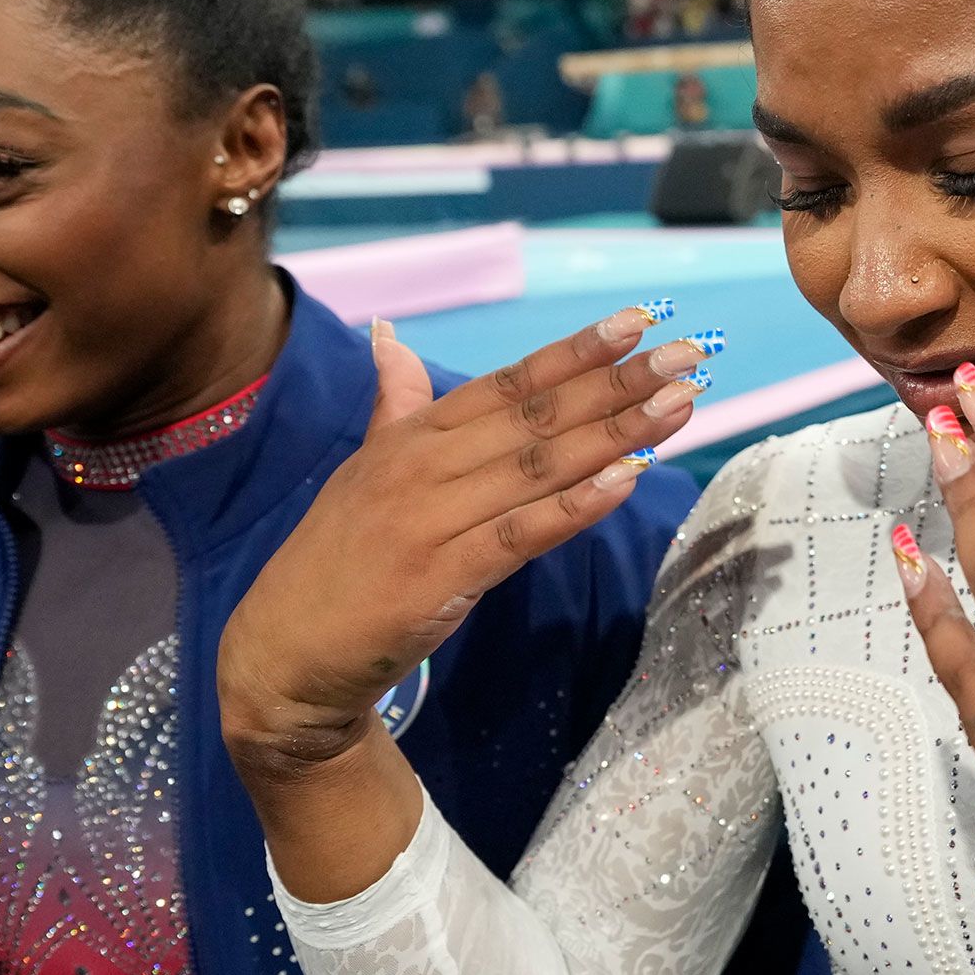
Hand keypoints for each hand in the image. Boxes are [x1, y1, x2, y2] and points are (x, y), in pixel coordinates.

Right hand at [217, 306, 708, 777]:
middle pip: (535, 417)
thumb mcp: (365, 472)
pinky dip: (576, 506)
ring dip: (614, 434)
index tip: (637, 321)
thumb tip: (391, 338)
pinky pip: (521, 534)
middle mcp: (423, 466)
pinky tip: (627, 479)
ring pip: (538, 467)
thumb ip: (395, 408)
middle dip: (617, 384)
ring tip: (678, 404)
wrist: (284, 654)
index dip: (574, 353)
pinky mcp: (442, 577)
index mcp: (410, 438)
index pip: (506, 384)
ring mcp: (432, 519)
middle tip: (689, 355)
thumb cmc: (335, 562)